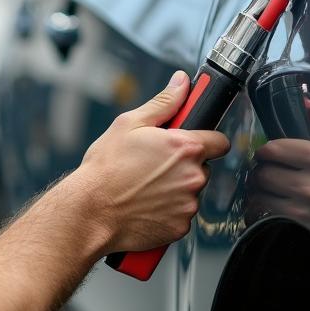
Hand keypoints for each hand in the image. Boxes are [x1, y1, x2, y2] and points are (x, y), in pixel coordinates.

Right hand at [73, 71, 230, 254]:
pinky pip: (180, 215)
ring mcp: (188, 205)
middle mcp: (193, 177)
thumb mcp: (129, 124)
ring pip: (190, 192)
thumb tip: (182, 83)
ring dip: (175, 189)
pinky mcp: (180, 227)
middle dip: (184, 165)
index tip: (194, 142)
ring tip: (145, 186)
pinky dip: (167, 211)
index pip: (220, 141)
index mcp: (185, 148)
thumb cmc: (105, 169)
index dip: (206, 140)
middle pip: (202, 167)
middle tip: (155, 165)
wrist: (89, 212)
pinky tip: (145, 205)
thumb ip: (164, 102)